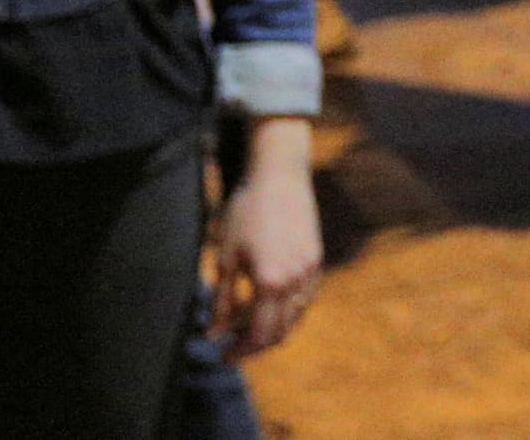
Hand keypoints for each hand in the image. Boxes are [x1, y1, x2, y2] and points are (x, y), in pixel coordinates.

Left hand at [213, 118, 322, 355]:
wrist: (279, 175)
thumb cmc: (246, 212)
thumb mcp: (226, 257)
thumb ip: (220, 300)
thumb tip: (212, 333)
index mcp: (270, 282)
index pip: (258, 335)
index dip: (239, 350)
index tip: (222, 354)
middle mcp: (296, 282)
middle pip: (279, 333)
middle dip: (254, 345)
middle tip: (231, 344)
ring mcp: (311, 272)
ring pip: (295, 318)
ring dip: (271, 328)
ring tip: (245, 322)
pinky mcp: (317, 260)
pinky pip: (304, 299)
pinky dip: (287, 310)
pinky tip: (267, 301)